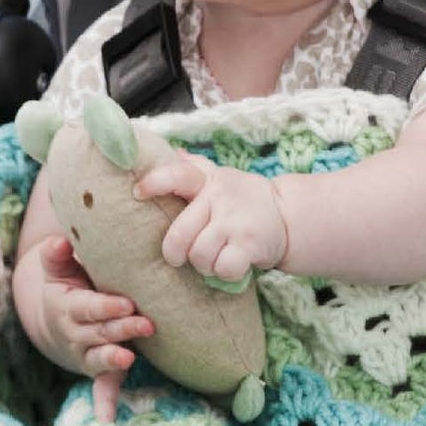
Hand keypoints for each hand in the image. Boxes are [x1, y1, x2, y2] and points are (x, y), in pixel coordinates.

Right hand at [30, 235, 152, 422]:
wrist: (55, 318)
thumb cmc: (67, 284)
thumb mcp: (57, 268)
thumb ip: (57, 255)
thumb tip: (60, 241)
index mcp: (66, 308)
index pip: (87, 308)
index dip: (105, 307)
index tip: (126, 303)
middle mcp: (74, 335)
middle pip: (98, 333)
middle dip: (120, 329)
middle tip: (145, 323)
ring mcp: (84, 355)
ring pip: (99, 358)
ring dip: (114, 359)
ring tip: (130, 356)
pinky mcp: (96, 369)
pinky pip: (99, 388)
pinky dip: (103, 403)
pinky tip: (108, 419)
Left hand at [134, 152, 288, 279]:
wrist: (287, 216)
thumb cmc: (242, 200)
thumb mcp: (220, 177)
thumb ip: (194, 168)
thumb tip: (171, 152)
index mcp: (207, 181)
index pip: (178, 175)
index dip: (155, 182)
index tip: (138, 192)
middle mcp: (219, 199)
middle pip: (179, 235)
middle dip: (175, 253)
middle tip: (181, 256)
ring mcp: (235, 222)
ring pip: (199, 256)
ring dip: (204, 265)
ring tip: (215, 256)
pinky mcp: (250, 244)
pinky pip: (223, 268)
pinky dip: (225, 273)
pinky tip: (232, 264)